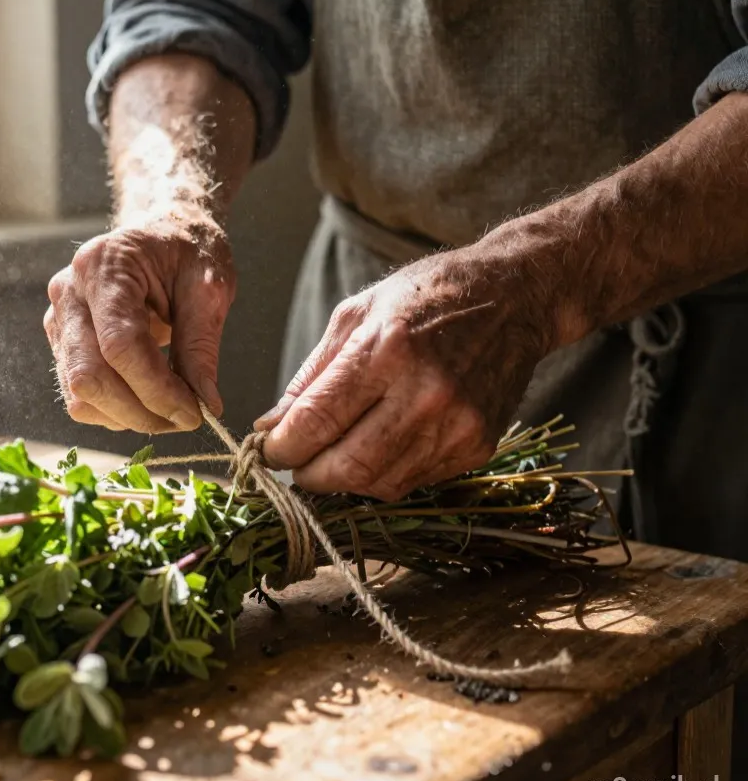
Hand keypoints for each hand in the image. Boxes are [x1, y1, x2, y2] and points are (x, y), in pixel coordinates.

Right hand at [44, 215, 235, 432]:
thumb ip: (202, 345)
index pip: (120, 345)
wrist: (163, 231)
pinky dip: (114, 411)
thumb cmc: (187, 250)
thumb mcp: (209, 286)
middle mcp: (69, 292)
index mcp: (104, 266)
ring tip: (170, 411)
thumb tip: (205, 404)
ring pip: (80, 393)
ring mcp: (59, 319)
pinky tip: (147, 401)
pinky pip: (79, 395)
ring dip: (127, 417)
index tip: (194, 412)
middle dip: (140, 411)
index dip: (156, 389)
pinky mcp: (62, 342)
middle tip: (185, 420)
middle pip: (89, 375)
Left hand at [255, 247, 555, 498]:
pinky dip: (382, 476)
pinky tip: (374, 451)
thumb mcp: (356, 314)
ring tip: (328, 460)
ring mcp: (457, 425)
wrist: (515, 298)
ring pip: (379, 484)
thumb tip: (270, 426)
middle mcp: (426, 393)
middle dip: (307, 475)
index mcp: (387, 350)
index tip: (266, 449)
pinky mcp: (477, 446)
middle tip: (293, 464)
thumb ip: (311, 375)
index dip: (281, 447)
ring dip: (343, 482)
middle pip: (347, 467)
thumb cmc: (426, 297)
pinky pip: (414, 482)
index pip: (317, 422)